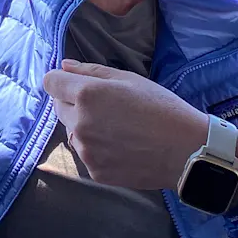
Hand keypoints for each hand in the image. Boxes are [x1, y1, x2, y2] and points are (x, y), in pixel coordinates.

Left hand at [43, 59, 208, 189]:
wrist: (187, 151)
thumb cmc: (162, 108)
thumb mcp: (129, 79)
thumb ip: (90, 71)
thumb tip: (63, 66)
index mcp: (86, 95)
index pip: (50, 82)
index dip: (61, 80)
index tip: (74, 83)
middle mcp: (79, 123)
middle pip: (58, 107)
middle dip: (72, 102)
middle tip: (104, 106)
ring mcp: (85, 151)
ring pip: (71, 132)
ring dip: (83, 126)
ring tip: (116, 127)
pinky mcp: (94, 171)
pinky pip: (85, 154)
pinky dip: (96, 149)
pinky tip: (121, 146)